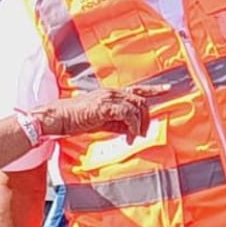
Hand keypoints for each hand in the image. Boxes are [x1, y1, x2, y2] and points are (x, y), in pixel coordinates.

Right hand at [45, 84, 168, 142]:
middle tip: (143, 134)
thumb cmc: (76, 120)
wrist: (58, 118)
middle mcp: (112, 93)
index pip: (137, 90)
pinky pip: (128, 115)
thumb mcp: (101, 122)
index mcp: (111, 94)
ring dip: (140, 125)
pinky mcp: (105, 106)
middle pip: (141, 101)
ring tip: (133, 137)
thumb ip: (117, 123)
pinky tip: (129, 137)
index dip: (153, 89)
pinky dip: (133, 127)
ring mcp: (109, 98)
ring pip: (137, 107)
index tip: (167, 89)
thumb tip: (132, 131)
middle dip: (147, 118)